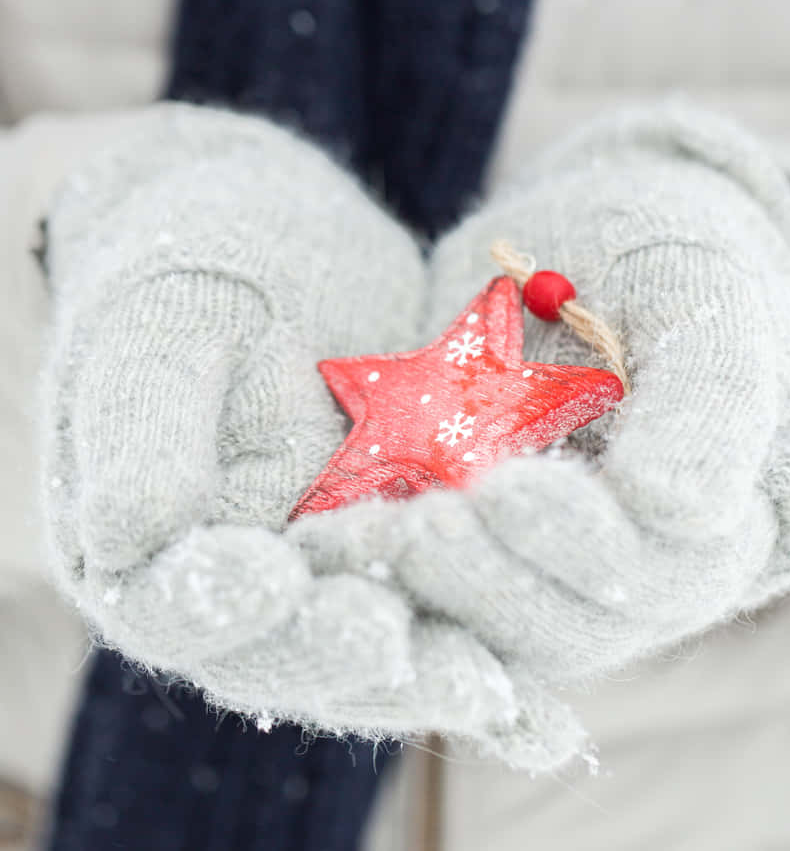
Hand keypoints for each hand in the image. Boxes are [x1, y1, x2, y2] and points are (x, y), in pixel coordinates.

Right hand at [39, 103, 582, 769]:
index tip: (277, 579)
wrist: (269, 223)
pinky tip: (538, 686)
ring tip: (494, 689)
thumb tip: (128, 541)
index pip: (176, 607)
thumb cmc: (196, 257)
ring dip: (428, 669)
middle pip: (286, 652)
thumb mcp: (160, 327)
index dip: (223, 610)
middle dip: (349, 658)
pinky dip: (483, 635)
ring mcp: (322, 560)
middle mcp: (238, 573)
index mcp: (147, 539)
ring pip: (372, 641)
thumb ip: (139, 440)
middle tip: (410, 655)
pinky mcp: (396, 531)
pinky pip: (439, 597)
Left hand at [293, 103, 789, 680]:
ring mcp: (591, 574)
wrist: (598, 250)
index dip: (580, 543)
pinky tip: (333, 543)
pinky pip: (460, 596)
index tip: (496, 494)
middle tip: (404, 531)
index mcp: (750, 510)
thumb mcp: (696, 285)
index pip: (665, 565)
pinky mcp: (517, 558)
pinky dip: (396, 577)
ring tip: (343, 544)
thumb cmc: (659, 247)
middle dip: (487, 580)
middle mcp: (672, 566)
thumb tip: (675, 510)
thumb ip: (709, 395)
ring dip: (425, 591)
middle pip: (583, 622)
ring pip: (511, 627)